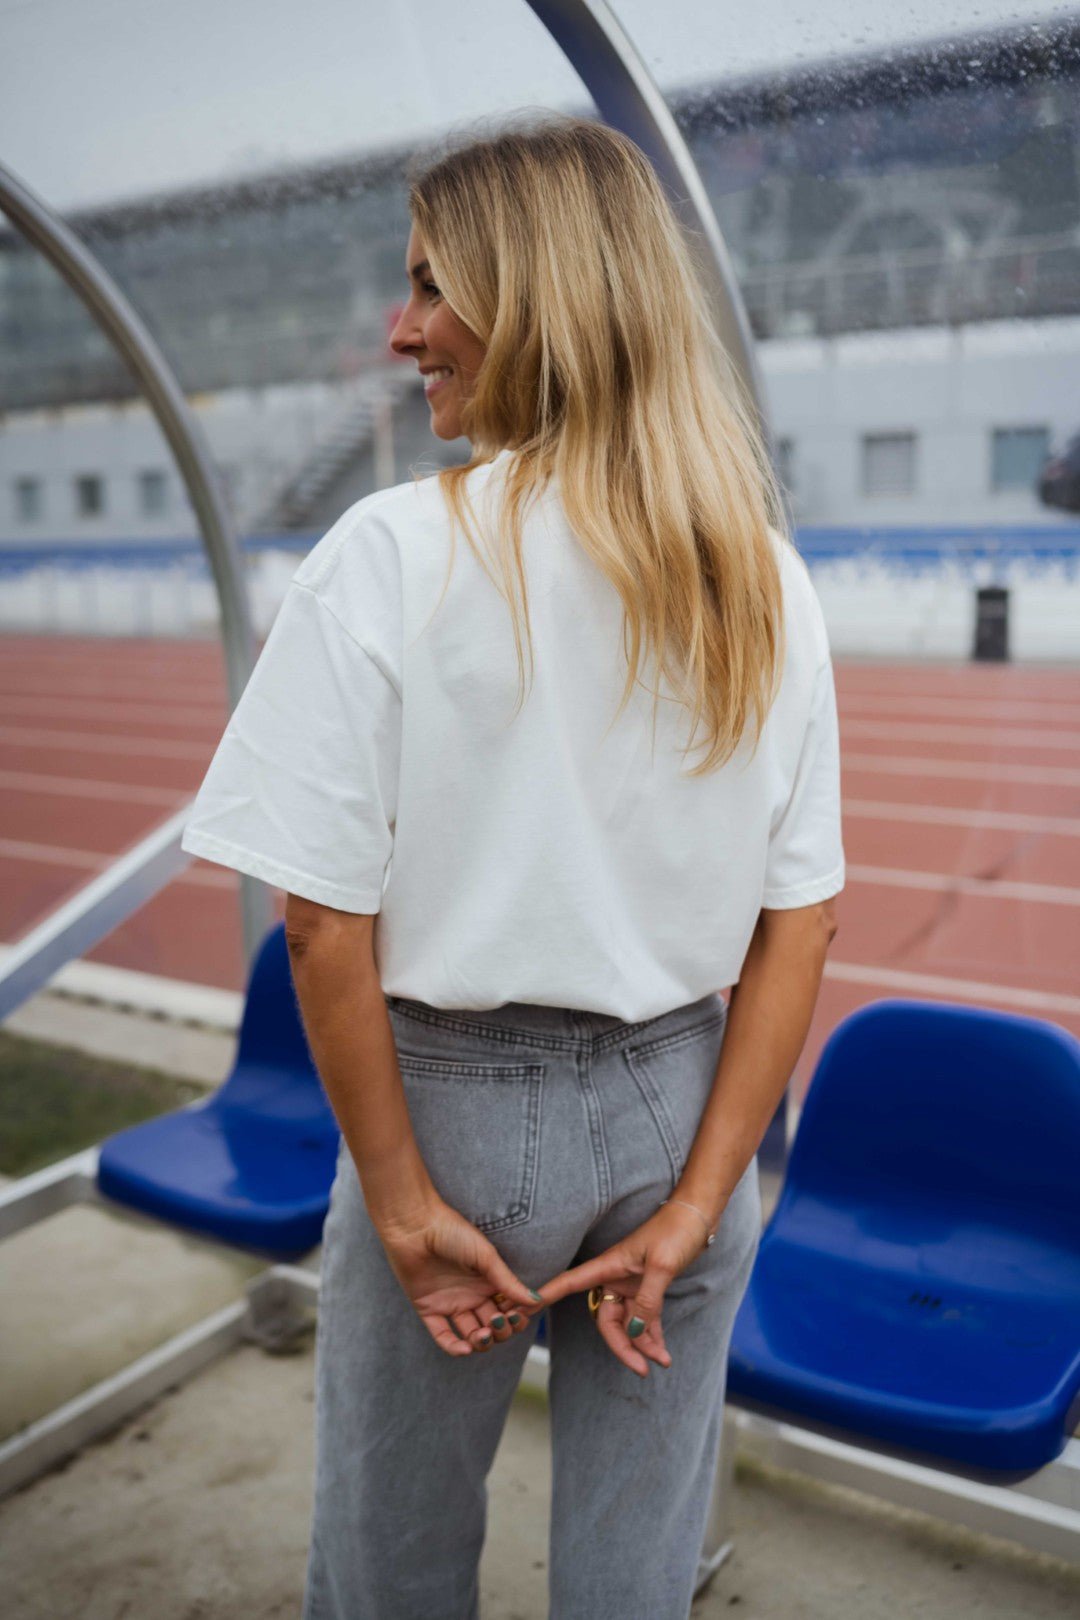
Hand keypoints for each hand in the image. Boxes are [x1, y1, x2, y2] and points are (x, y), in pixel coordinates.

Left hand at [377, 1197, 543, 1357]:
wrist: (415, 1224)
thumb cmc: (453, 1231)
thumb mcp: (486, 1256)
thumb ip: (508, 1281)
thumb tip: (536, 1301)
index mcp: (488, 1282)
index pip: (509, 1310)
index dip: (516, 1318)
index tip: (517, 1314)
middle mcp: (471, 1295)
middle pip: (493, 1327)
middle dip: (500, 1331)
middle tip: (498, 1321)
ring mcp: (450, 1303)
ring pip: (471, 1336)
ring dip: (480, 1342)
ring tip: (482, 1334)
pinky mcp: (428, 1309)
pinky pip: (443, 1336)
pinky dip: (454, 1347)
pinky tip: (465, 1347)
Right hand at [534, 1203, 712, 1377]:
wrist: (696, 1216)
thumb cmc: (676, 1232)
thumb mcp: (662, 1266)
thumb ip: (647, 1301)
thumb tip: (634, 1334)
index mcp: (609, 1266)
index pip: (569, 1284)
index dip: (546, 1297)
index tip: (522, 1310)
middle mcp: (615, 1277)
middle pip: (607, 1320)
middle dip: (623, 1346)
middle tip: (641, 1369)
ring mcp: (631, 1284)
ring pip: (628, 1324)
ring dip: (642, 1345)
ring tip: (661, 1361)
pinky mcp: (647, 1288)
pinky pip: (644, 1319)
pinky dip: (652, 1336)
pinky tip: (662, 1352)